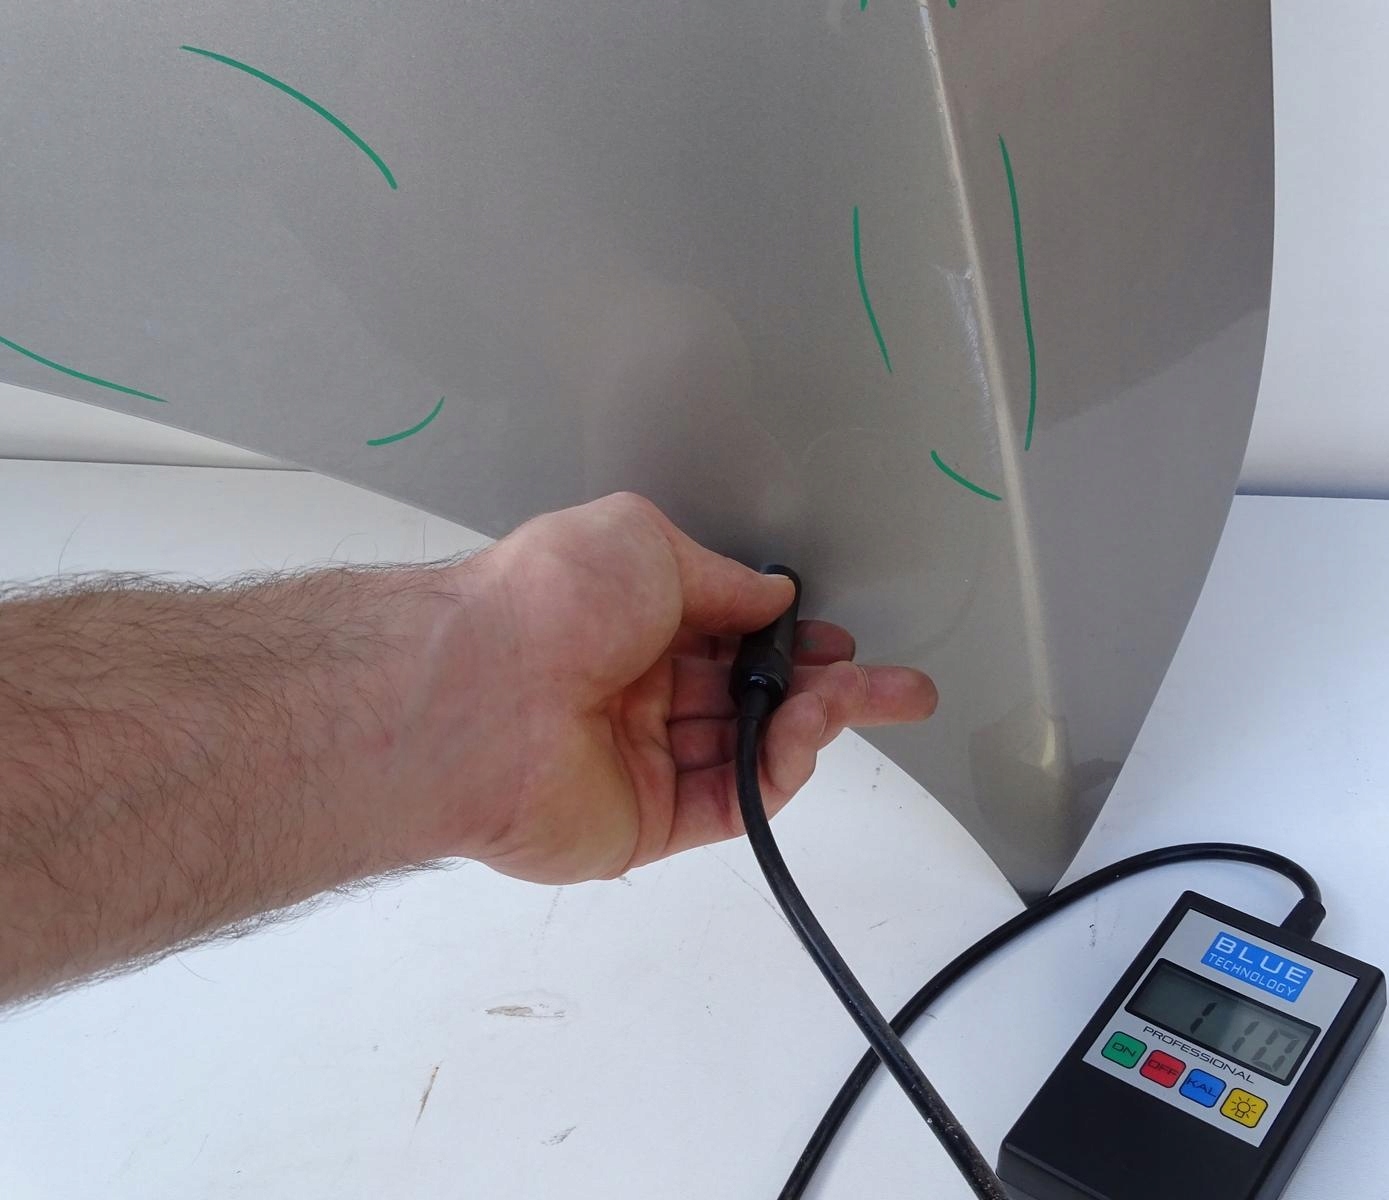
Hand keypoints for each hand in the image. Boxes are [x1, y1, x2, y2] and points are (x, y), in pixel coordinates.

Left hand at [409, 493, 937, 883]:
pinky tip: (808, 735)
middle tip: (897, 690)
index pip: (734, 638)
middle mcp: (639, 691)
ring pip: (753, 750)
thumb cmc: (547, 601)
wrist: (479, 694)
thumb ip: (722, 578)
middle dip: (833, 690)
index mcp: (631, 621)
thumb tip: (770, 595)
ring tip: (859, 698)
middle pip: (755, 698)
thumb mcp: (646, 542)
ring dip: (815, 723)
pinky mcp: (648, 823)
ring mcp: (644, 761)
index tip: (840, 640)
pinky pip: (733, 803)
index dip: (794, 639)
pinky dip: (780, 771)